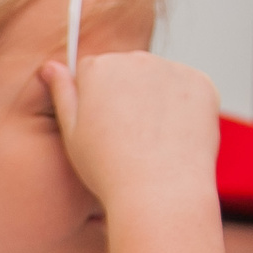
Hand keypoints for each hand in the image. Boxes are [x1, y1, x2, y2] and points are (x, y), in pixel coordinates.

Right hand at [42, 50, 220, 216]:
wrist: (160, 192)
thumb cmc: (111, 170)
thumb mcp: (72, 134)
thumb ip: (62, 94)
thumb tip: (51, 66)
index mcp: (99, 68)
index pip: (92, 71)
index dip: (94, 100)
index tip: (101, 126)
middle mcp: (136, 60)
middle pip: (126, 70)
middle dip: (125, 94)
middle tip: (126, 136)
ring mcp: (172, 70)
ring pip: (158, 78)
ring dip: (155, 98)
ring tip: (151, 139)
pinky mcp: (201, 83)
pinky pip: (187, 89)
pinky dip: (183, 107)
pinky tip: (173, 134)